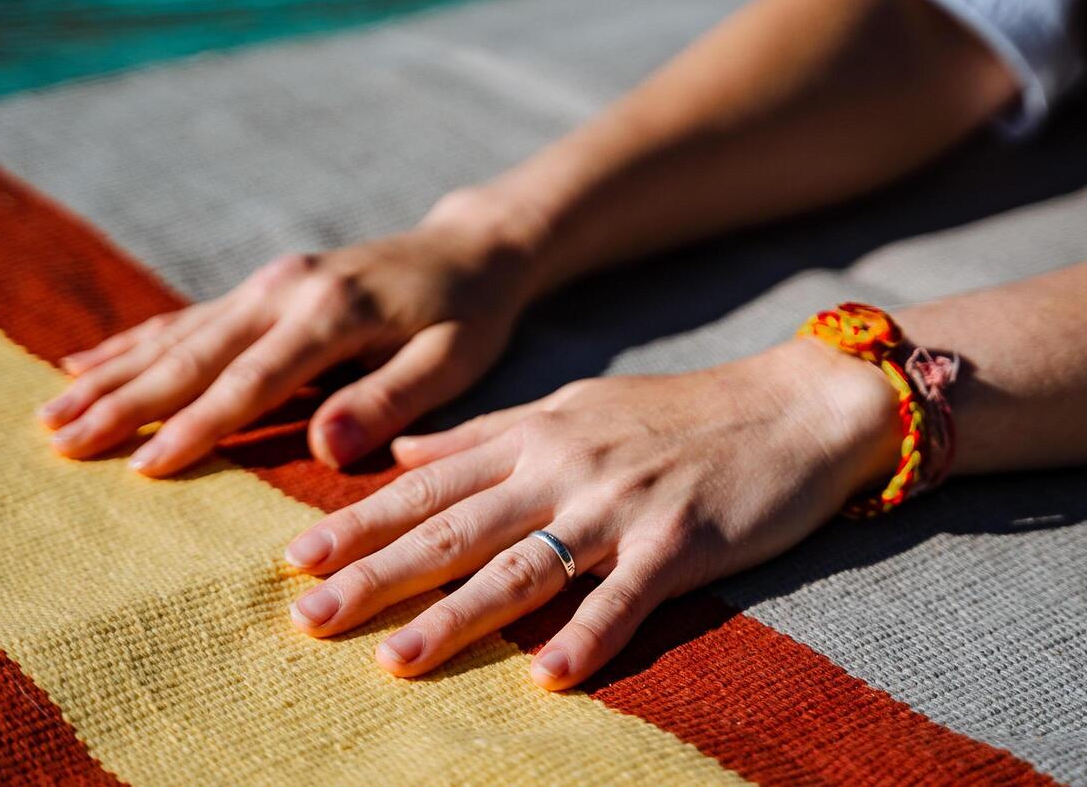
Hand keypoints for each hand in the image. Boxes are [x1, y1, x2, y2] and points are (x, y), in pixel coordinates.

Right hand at [38, 193, 536, 475]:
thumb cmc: (468, 315)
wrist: (468, 249)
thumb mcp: (454, 360)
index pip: (254, 380)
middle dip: (126, 401)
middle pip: (195, 354)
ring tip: (50, 413)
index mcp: (333, 313)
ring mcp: (269, 283)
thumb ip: (390, 400)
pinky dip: (134, 342)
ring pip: (178, 335)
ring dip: (114, 374)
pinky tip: (84, 362)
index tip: (144, 467)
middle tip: (60, 443)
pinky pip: (187, 318)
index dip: (199, 426)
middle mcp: (287, 290)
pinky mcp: (263, 286)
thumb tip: (327, 449)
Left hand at [283, 338, 897, 688]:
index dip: (361, 521)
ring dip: (457, 616)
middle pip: (457, 526)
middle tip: (307, 615)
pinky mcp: (681, 539)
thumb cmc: (677, 415)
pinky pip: (627, 596)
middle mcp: (564, 466)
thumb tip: (402, 455)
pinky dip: (589, 637)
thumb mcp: (570, 408)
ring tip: (395, 660)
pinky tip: (551, 681)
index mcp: (534, 436)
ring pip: (524, 565)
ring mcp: (621, 503)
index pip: (430, 483)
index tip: (295, 557)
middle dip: (377, 572)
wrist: (790, 405)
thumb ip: (485, 436)